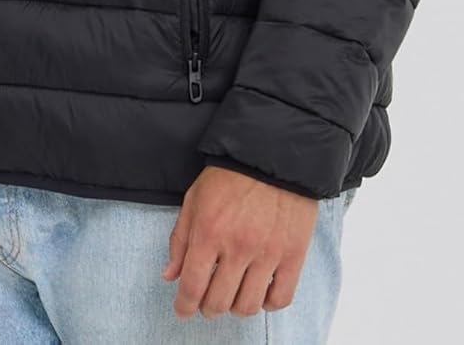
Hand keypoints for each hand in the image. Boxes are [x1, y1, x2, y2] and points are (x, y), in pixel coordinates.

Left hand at [162, 165, 319, 319]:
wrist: (273, 153)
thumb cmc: (230, 175)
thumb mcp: (194, 199)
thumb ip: (180, 239)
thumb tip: (170, 276)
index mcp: (209, 232)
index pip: (192, 287)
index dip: (184, 306)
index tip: (183, 309)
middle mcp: (238, 247)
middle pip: (218, 303)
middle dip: (207, 308)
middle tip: (207, 300)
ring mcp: (268, 253)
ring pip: (248, 306)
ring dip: (235, 307)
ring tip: (233, 293)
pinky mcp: (293, 254)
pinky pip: (280, 298)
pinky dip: (267, 304)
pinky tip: (260, 291)